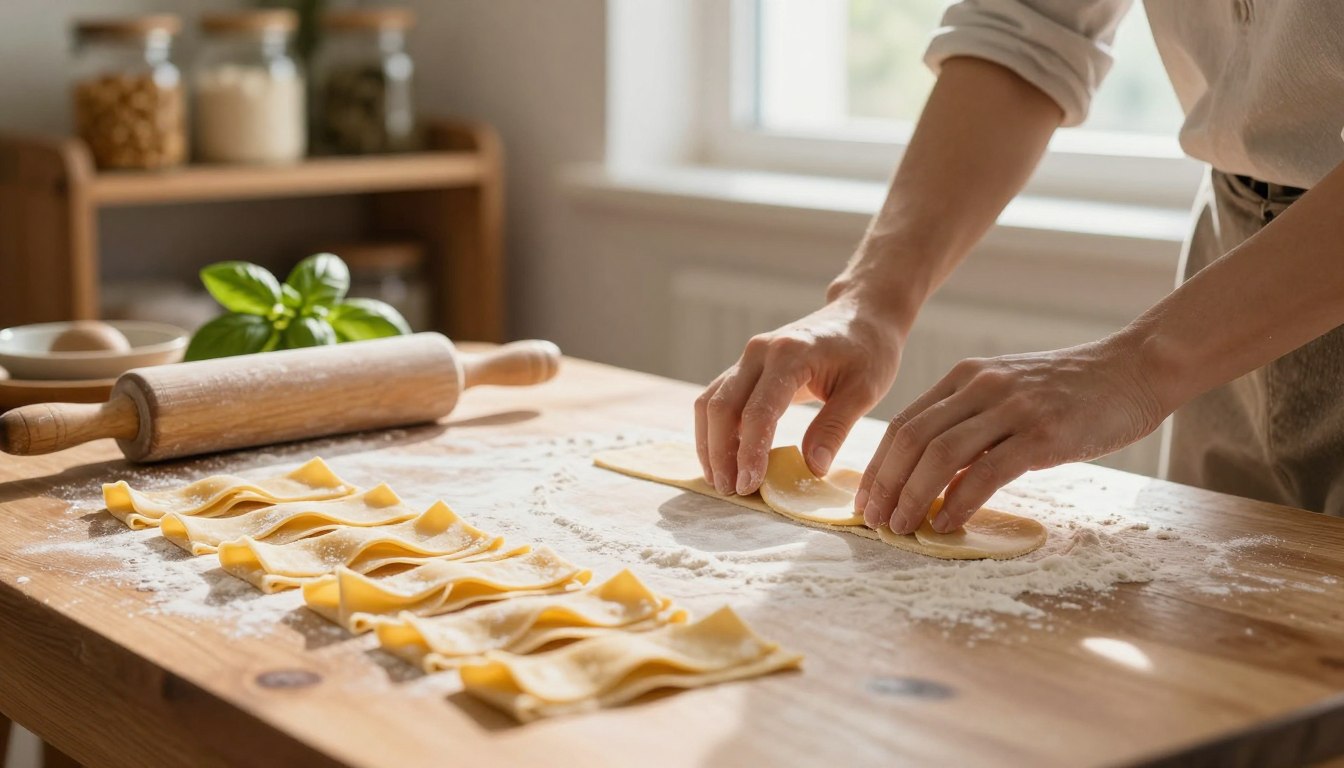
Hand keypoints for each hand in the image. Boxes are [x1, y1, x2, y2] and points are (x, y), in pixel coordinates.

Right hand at [694, 294, 904, 495]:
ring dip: (710, 444)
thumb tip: (812, 469)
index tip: (750, 485)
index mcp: (790, 355)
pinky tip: (723, 458)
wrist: (861, 314)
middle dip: (720, 453)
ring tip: (722, 481)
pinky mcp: (745, 367)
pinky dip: (714, 430)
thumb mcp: (864, 390)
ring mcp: (748, 357)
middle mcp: (759, 352)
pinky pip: (717, 398)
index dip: (750, 452)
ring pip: (710, 402)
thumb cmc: (868, 351)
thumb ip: (835, 427)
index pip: (757, 411)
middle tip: (731, 491)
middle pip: (720, 406)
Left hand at [856, 336, 1166, 533]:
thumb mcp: (1009, 393)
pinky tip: (948, 524)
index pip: (904, 424)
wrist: (1136, 368)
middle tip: (876, 522)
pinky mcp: (1044, 434)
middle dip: (886, 485)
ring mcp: (1012, 408)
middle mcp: (982, 387)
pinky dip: (960, 502)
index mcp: (966, 377)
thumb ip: (972, 424)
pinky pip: (986, 472)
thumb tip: (936, 479)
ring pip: (940, 456)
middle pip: (911, 439)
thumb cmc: (1073, 390)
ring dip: (913, 497)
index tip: (867, 501)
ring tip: (903, 527)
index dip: (879, 466)